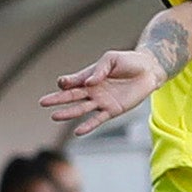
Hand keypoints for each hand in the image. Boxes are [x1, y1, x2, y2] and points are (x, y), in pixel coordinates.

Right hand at [40, 50, 164, 137]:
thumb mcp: (111, 59)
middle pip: (71, 96)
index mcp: (90, 76)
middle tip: (42, 102)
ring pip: (81, 109)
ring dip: (68, 113)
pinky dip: (88, 126)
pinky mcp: (112, 110)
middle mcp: (92, 90)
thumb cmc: (129, 62)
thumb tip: (89, 84)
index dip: (66, 82)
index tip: (63, 83)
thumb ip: (100, 70)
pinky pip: (98, 119)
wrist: (148, 70)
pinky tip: (78, 131)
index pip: (72, 81)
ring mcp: (101, 101)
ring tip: (54, 116)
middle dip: (57, 99)